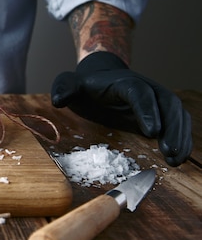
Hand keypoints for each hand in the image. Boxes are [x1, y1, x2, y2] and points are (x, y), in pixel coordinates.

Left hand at [51, 52, 191, 166]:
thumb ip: (64, 88)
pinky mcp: (161, 112)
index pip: (139, 93)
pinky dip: (181, 139)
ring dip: (180, 136)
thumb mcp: (71, 84)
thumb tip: (58, 99)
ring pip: (177, 114)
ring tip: (176, 160)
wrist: (100, 78)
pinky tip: (177, 159)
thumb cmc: (85, 86)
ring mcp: (156, 99)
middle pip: (167, 103)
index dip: (147, 111)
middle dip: (171, 127)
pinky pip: (178, 123)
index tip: (152, 132)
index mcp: (123, 82)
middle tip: (169, 151)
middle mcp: (146, 88)